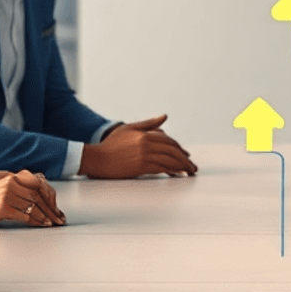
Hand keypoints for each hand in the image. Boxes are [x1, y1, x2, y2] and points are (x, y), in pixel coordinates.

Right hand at [0, 171, 63, 226]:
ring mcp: (6, 194)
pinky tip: (42, 225)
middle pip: (39, 196)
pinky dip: (36, 221)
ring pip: (34, 205)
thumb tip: (34, 202)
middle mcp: (10, 183)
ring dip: (46, 216)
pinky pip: (25, 214)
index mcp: (11, 178)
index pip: (38, 186)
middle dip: (51, 209)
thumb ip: (15, 192)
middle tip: (60, 219)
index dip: (50, 197)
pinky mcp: (2, 207)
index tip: (56, 208)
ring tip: (54, 224)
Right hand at [81, 114, 197, 177]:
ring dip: (182, 167)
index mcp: (145, 134)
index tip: (186, 155)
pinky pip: (161, 169)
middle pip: (172, 151)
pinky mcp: (141, 167)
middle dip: (185, 159)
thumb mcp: (129, 129)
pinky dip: (171, 172)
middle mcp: (147, 144)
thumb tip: (165, 116)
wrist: (98, 159)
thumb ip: (149, 123)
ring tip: (189, 172)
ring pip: (169, 161)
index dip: (179, 148)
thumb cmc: (112, 144)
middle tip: (192, 167)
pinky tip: (177, 175)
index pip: (169, 141)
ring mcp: (144, 156)